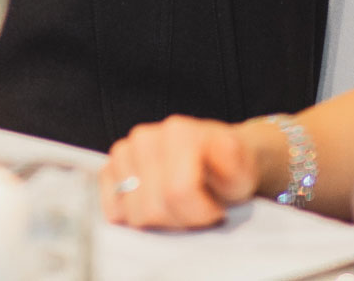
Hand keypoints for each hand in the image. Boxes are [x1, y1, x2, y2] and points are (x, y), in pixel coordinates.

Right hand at [100, 115, 263, 230]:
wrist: (215, 162)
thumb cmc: (227, 171)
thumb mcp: (243, 170)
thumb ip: (235, 161)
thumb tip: (224, 145)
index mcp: (177, 132)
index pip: (177, 192)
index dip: (200, 212)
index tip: (215, 209)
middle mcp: (145, 137)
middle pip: (153, 208)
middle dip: (180, 220)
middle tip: (198, 210)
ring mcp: (124, 152)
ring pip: (133, 213)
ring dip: (159, 221)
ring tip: (180, 207)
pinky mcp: (110, 169)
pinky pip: (112, 207)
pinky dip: (134, 215)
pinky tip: (156, 205)